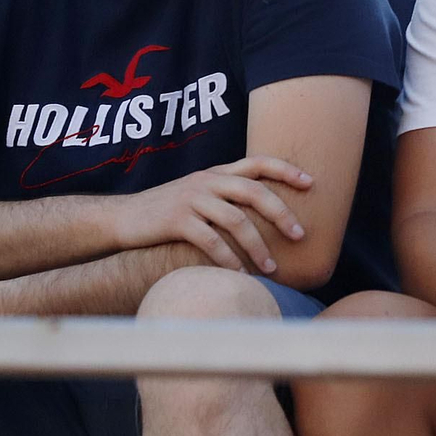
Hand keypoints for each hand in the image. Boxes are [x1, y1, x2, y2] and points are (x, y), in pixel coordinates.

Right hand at [112, 156, 312, 273]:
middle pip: (253, 191)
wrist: (123, 218)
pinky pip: (210, 240)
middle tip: (301, 236)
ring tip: (272, 267)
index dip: (286, 169)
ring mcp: (191, 199)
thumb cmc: (168, 211)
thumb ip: (227, 196)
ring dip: (258, 246)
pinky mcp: (176, 220)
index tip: (311, 183)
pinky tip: (239, 274)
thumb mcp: (200, 194)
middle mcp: (207, 181)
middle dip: (281, 213)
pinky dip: (228, 258)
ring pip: (235, 219)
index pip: (257, 162)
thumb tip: (265, 212)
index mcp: (217, 173)